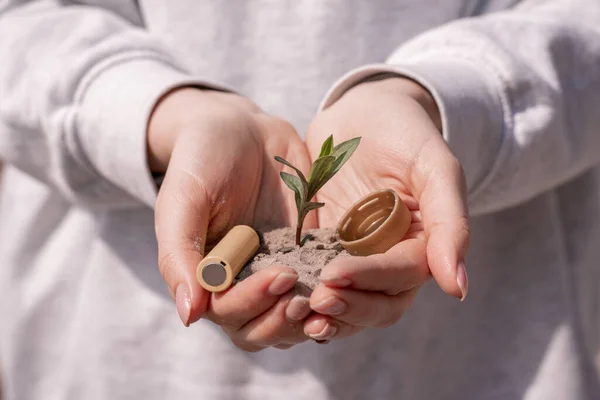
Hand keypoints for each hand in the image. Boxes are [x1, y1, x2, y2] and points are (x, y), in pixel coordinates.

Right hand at [149, 88, 314, 348]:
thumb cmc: (202, 161)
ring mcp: (278, 270)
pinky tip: (352, 281)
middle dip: (284, 318)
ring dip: (311, 315)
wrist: (242, 130)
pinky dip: (336, 291)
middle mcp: (242, 282)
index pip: (228, 313)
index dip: (253, 303)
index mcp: (209, 278)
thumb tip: (189, 315)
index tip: (281, 275)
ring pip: (293, 317)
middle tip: (306, 295)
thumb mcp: (184, 199)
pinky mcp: (308, 255)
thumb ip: (178, 254)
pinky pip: (322, 284)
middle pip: (262, 327)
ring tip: (331, 295)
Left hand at [302, 78, 469, 340]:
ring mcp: (355, 258)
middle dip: (348, 306)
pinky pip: (316, 282)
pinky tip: (279, 299)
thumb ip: (450, 223)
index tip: (335, 274)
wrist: (363, 112)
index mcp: (422, 246)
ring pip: (347, 303)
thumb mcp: (434, 167)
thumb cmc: (405, 133)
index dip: (371, 279)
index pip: (401, 276)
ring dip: (326, 314)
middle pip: (377, 304)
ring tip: (294, 311)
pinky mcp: (322, 250)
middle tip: (315, 300)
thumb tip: (458, 290)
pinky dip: (303, 298)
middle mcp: (390, 260)